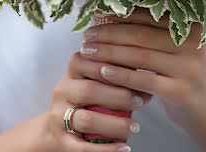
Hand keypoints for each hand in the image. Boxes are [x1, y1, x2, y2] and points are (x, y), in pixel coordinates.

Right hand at [36, 45, 151, 151]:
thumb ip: (118, 73)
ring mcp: (58, 115)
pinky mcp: (60, 140)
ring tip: (135, 127)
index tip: (140, 74)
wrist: (56, 126)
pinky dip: (105, 150)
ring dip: (115, 124)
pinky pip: (82, 148)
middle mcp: (63, 89)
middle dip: (119, 96)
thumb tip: (149, 77)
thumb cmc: (86, 96)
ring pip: (87, 120)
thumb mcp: (96, 77)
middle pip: (90, 90)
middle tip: (140, 101)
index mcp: (74, 68)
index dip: (118, 69)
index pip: (94, 63)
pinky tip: (124, 148)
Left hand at [80, 9, 205, 143]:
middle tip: (87, 35)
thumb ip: (155, 32)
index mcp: (190, 25)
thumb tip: (112, 13)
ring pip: (139, 56)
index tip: (97, 15)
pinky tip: (103, 71)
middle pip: (141, 34)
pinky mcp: (180, 92)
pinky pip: (143, 81)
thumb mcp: (178, 47)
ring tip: (88, 51)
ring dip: (109, 53)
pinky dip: (120, 75)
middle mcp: (192, 43)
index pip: (148, 15)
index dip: (120, 15)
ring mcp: (188, 68)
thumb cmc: (184, 73)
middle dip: (109, 33)